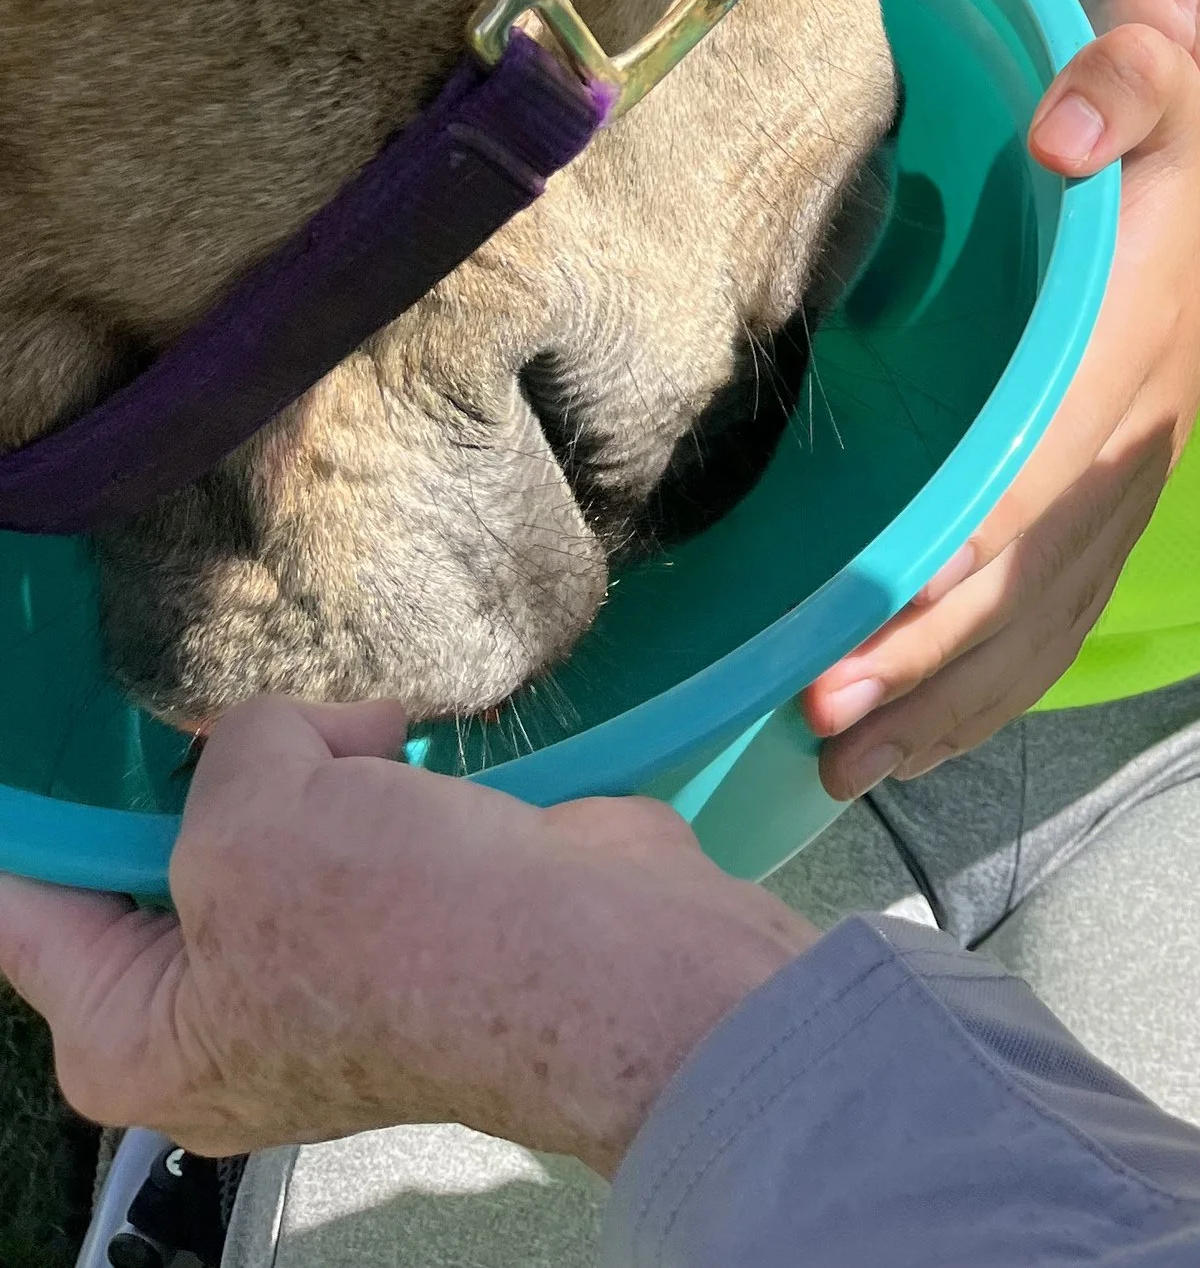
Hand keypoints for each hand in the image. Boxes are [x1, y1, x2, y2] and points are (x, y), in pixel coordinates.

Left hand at [0, 699, 810, 1176]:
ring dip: (312, 757)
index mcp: (130, 1039)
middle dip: (204, 766)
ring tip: (367, 742)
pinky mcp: (404, 920)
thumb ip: (226, 747)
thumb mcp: (250, 813)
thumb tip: (309, 744)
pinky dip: (379, 771)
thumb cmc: (396, 929)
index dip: (40, 813)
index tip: (50, 734)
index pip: (30, 906)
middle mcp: (213, 1021)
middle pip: (157, 849)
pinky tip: (410, 748)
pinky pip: (352, 819)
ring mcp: (314, 972)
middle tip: (248, 710)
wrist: (592, 962)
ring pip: (267, 818)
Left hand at [801, 25, 1199, 795]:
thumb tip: (1059, 133)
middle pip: (1036, 570)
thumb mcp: (1168, 74)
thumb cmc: (1175, 155)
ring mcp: (1125, 502)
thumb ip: (1119, 84)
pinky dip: (986, 703)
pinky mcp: (1109, 533)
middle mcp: (1132, 442)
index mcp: (1131, 339)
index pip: (1056, 452)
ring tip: (834, 758)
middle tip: (822, 705)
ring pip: (1042, 625)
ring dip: (943, 703)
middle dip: (933, 649)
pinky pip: (1058, 635)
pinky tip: (905, 749)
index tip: (896, 587)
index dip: (984, 527)